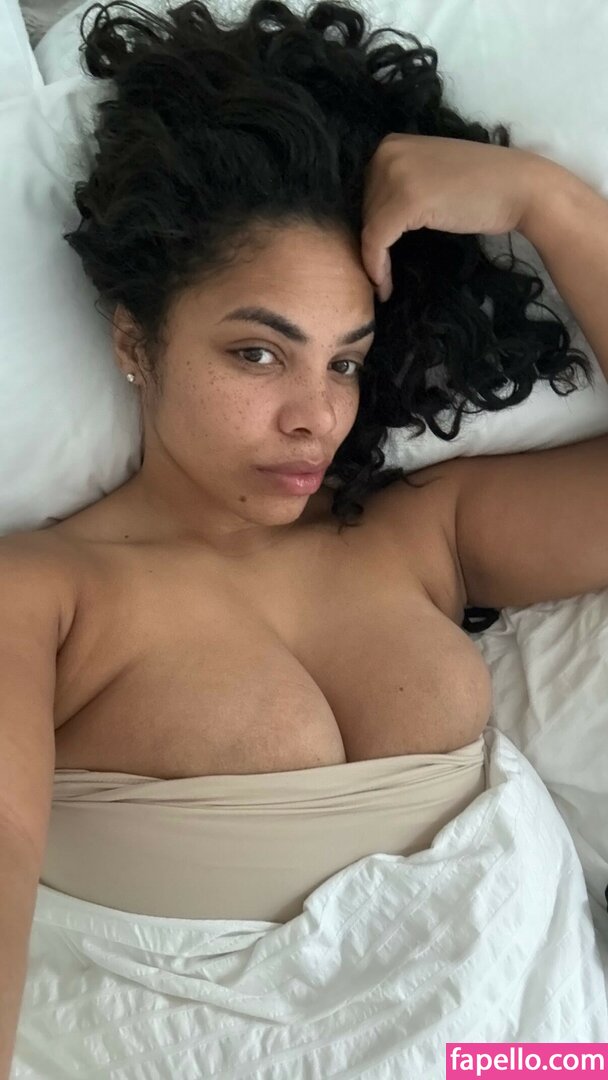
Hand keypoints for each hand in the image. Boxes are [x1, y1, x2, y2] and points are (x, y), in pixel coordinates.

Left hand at [361, 133, 552, 300]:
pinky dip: (377, 267)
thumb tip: (372, 218)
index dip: (371, 227)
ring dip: (373, 261)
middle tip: (382, 272)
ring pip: (367, 227)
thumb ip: (402, 185)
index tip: (378, 255)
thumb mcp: (431, 176)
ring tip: (383, 283)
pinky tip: (385, 286)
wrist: (522, 188)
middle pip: (364, 210)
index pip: (365, 192)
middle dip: (373, 243)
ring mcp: (395, 174)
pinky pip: (376, 241)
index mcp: (392, 142)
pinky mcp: (405, 202)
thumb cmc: (483, 188)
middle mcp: (387, 152)